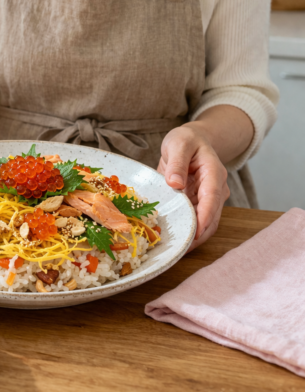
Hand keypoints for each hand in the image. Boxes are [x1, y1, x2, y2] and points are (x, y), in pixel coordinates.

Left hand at [158, 125, 229, 250]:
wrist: (193, 140)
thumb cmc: (186, 140)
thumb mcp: (178, 144)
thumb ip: (177, 162)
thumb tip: (174, 183)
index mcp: (213, 172)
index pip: (211, 197)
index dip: (205, 216)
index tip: (196, 232)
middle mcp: (216, 188)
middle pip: (212, 217)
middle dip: (199, 235)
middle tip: (180, 250)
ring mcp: (209, 198)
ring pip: (206, 223)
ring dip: (193, 237)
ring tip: (175, 251)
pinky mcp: (200, 203)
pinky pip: (196, 221)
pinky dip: (188, 231)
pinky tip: (174, 241)